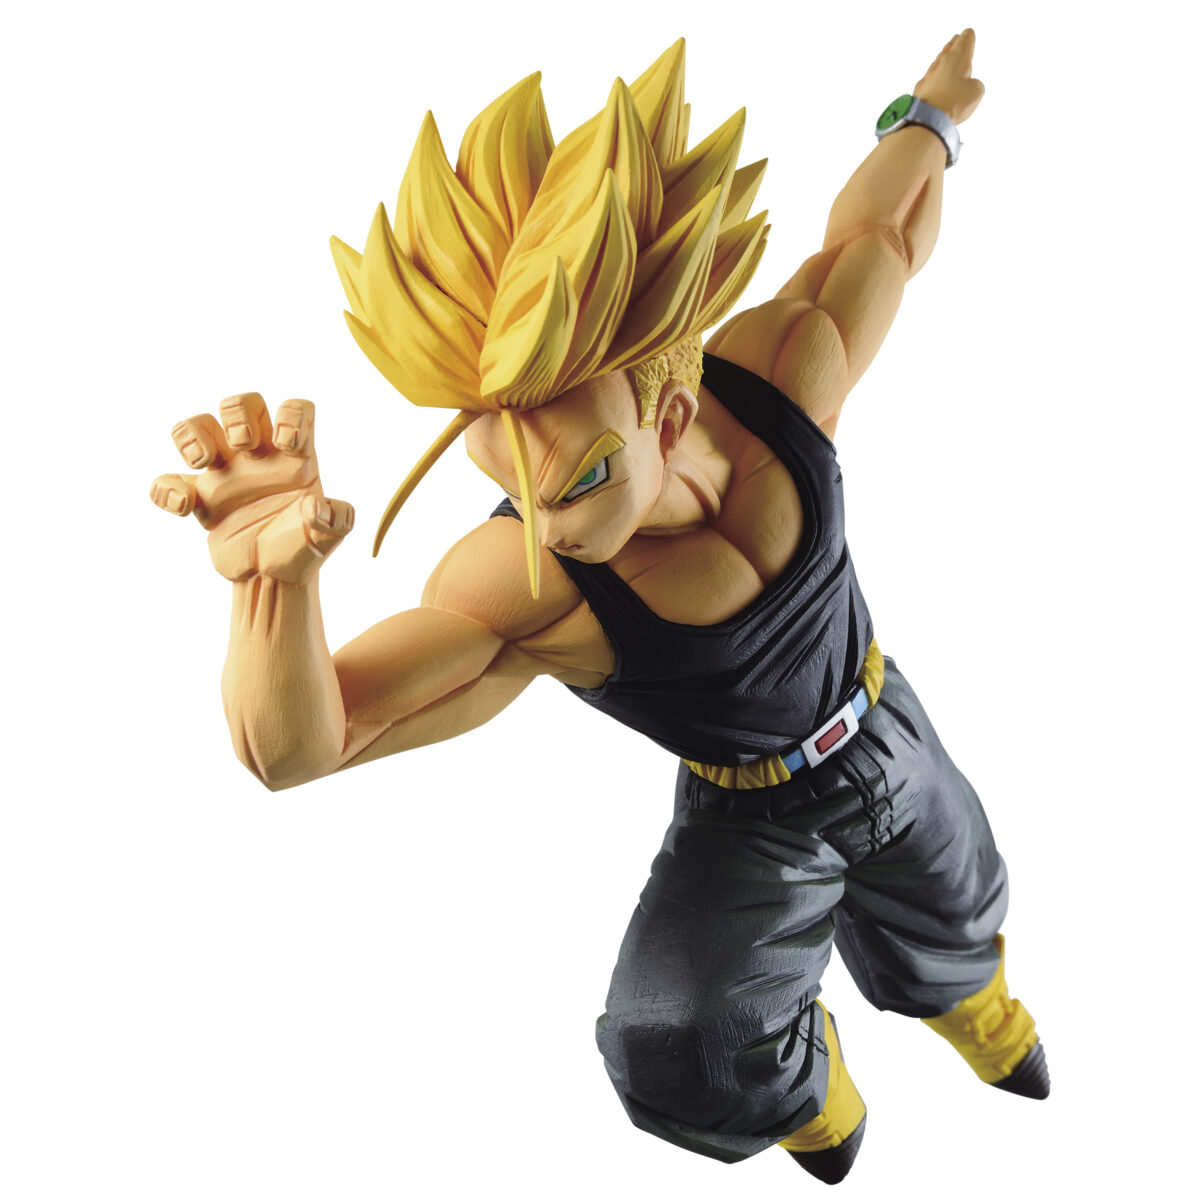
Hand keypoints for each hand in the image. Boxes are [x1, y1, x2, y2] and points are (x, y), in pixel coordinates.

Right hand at [150, 393, 353, 583]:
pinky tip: (185, 508)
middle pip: (242, 404)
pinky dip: (166, 490)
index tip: (286, 443)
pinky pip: (169, 481)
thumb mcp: (328, 537)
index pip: (295, 410)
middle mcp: (259, 457)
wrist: (274, 577)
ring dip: (192, 433)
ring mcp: (227, 473)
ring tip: (204, 462)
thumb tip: (316, 507)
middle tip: (242, 443)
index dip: (290, 414)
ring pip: (200, 426)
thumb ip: (336, 521)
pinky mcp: (201, 498)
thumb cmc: (304, 547)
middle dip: (237, 414)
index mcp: (295, 457)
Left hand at [914, 29, 984, 124]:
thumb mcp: (976, 91)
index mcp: (957, 57)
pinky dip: (933, 78)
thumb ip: (975, 85)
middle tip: (955, 39)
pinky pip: (929, 80)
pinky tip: (932, 81)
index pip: (965, 40)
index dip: (968, 37)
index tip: (968, 34)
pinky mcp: (919, 91)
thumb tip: (966, 88)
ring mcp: (928, 76)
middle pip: (948, 50)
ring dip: (942, 60)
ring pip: (937, 63)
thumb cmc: (954, 102)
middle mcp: (941, 63)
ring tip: (945, 56)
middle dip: (954, 45)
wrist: (925, 119)